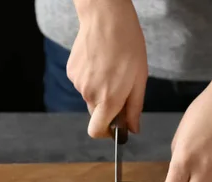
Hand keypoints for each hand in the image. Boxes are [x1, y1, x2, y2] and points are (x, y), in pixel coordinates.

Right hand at [68, 0, 147, 136]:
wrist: (106, 18)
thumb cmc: (128, 46)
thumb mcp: (139, 79)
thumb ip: (135, 108)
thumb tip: (133, 130)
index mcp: (108, 99)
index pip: (97, 131)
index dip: (106, 133)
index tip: (115, 128)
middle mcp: (89, 94)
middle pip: (96, 114)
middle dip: (108, 109)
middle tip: (122, 89)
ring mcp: (78, 83)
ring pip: (90, 97)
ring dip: (101, 91)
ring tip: (112, 69)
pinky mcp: (72, 72)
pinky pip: (83, 84)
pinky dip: (92, 79)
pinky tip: (101, 63)